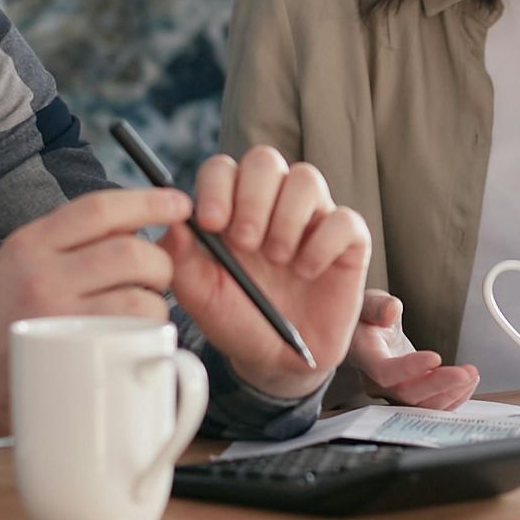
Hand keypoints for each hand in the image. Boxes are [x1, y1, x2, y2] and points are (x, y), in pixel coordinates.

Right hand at [0, 187, 192, 446]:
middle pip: (131, 251)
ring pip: (140, 295)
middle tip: (157, 277)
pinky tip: (135, 338)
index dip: (149, 201)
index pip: (100, 208)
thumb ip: (65, 243)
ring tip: (143, 313)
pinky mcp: (70, 355)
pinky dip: (148, 333)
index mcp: (31, 242)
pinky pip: (133, 333)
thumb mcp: (18, 263)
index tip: (178, 204)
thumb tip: (134, 229)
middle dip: (160, 262)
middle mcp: (41, 272)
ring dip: (157, 303)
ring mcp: (57, 315)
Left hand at [165, 146, 369, 400]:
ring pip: (306, 178)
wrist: (276, 359)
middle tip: (246, 242)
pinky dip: (322, 245)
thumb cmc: (236, 319)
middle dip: (252, 197)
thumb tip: (173, 222)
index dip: (217, 187)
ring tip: (278, 259)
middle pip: (265, 160)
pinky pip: (344, 219)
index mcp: (230, 207)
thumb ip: (181, 258)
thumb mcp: (200, 295)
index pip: (222, 169)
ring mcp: (311, 218)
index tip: (212, 223)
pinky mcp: (347, 240)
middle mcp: (272, 203)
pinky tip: (307, 272)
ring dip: (287, 218)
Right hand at [349, 290, 479, 408]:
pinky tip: (467, 383)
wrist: (366, 333)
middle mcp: (376, 381)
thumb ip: (378, 306)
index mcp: (364, 356)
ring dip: (451, 393)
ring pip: (422, 405)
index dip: (410, 368)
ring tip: (472, 375)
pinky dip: (452, 397)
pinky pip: (430, 404)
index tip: (435, 357)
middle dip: (441, 384)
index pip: (385, 371)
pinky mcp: (409, 395)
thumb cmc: (367, 319)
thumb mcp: (368, 302)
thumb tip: (391, 310)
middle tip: (466, 373)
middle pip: (407, 393)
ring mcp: (393, 392)